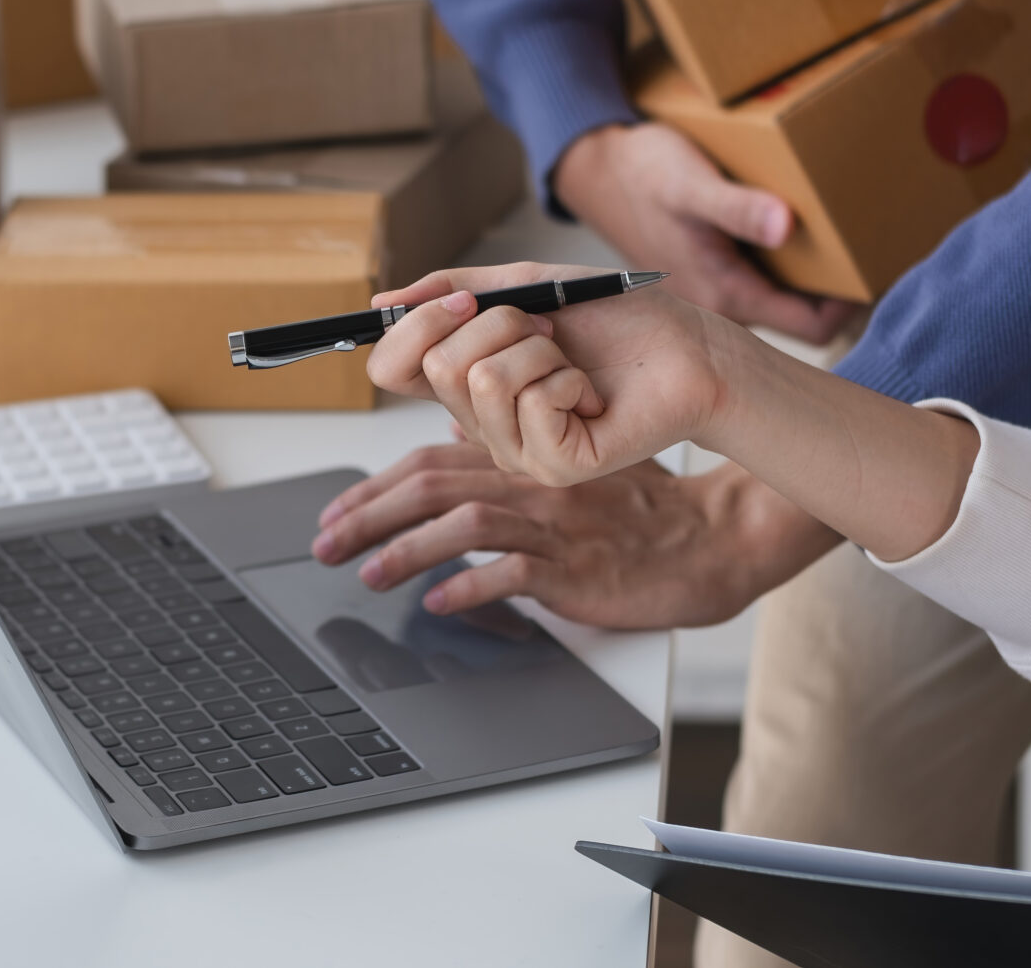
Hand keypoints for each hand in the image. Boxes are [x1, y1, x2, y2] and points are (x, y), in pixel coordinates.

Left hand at [311, 446, 839, 628]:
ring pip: (465, 523)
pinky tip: (438, 604)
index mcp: (522, 457)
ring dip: (405, 550)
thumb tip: (452, 425)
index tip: (335, 510)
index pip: (430, 460)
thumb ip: (510, 444)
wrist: (706, 539)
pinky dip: (470, 588)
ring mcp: (554, 524)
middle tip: (325, 544)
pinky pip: (513, 574)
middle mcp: (531, 482)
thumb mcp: (568, 464)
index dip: (374, 483)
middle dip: (368, 514)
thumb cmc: (637, 506)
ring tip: (366, 575)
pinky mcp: (577, 568)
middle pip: (432, 487)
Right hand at [365, 262, 743, 486]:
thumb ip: (451, 290)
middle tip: (550, 331)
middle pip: (437, 366)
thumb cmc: (618, 319)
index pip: (391, 368)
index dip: (416, 326)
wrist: (689, 348)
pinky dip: (569, 377)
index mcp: (468, 384)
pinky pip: (530, 403)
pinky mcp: (554, 467)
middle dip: (499, 324)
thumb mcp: (525, 286)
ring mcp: (516, 451)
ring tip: (575, 363)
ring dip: (540, 349)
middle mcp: (483, 423)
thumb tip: (383, 302)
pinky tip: (595, 393)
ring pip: (483, 380)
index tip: (469, 300)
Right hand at [554, 121, 856, 344]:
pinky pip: (761, 278)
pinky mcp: (709, 269)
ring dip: (810, 273)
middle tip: (864, 246)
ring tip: (837, 232)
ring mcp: (714, 288)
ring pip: (781, 297)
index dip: (850, 306)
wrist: (593, 169)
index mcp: (725, 294)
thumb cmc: (640, 174)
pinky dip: (784, 260)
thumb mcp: (690, 185)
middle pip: (800, 317)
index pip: (813, 328)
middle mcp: (722, 302)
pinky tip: (789, 224)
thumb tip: (787, 226)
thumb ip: (737, 208)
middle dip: (837, 290)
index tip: (872, 267)